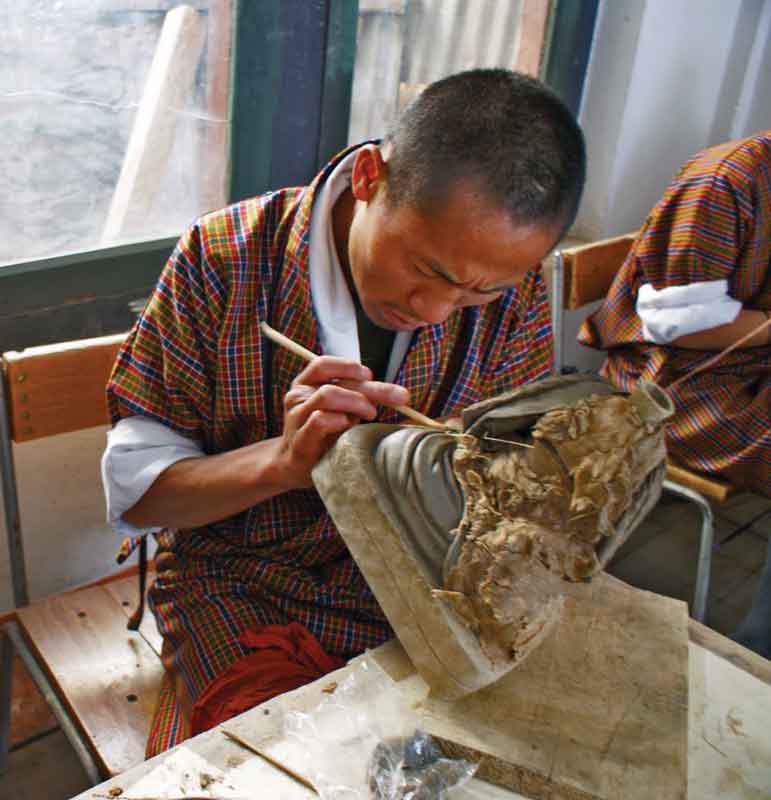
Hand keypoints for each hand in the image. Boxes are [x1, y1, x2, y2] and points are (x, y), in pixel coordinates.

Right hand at [275, 356, 409, 488]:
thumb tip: (395, 394)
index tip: (370, 375)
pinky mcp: (300, 439)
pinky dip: (339, 420)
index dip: (349, 366)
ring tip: (371, 414)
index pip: (324, 364)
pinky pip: (320, 420)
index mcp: (306, 383)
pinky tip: (349, 425)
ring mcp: (296, 417)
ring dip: (356, 402)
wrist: (294, 465)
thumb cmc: (323, 434)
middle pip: (336, 382)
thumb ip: (357, 396)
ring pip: (328, 395)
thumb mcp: (339, 409)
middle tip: (399, 397)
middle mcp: (298, 396)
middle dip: (373, 388)